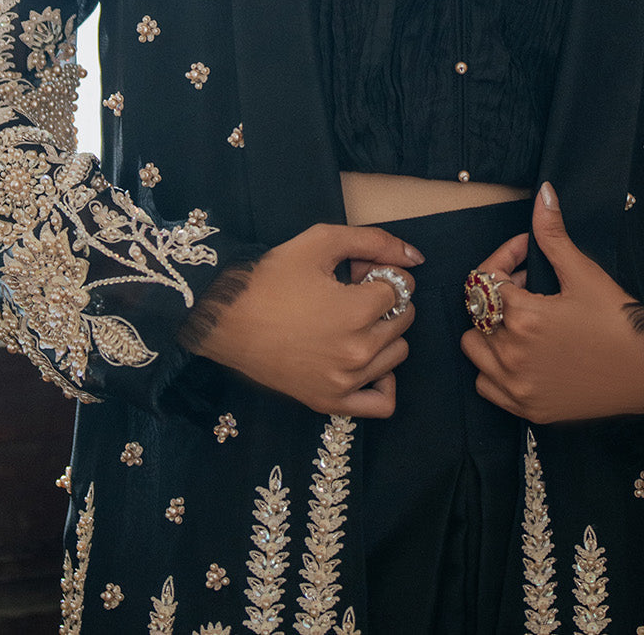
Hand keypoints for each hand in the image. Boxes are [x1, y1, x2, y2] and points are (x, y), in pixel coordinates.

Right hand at [179, 223, 422, 417]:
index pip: (400, 288)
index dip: (380, 274)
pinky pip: (382, 402)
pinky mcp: (331, 402)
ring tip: (351, 321)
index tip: (357, 273)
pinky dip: (383, 381)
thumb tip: (416, 257)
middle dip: (384, 301)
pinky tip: (365, 360)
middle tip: (352, 293)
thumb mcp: (321, 241)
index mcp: (358, 311)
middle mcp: (357, 351)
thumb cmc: (272, 277)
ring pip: (397, 353)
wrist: (227, 318)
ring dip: (384, 333)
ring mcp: (345, 381)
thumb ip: (375, 242)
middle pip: (403, 319)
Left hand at [460, 183, 643, 423]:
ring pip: (475, 348)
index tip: (527, 253)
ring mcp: (517, 386)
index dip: (505, 258)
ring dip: (491, 329)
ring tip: (524, 318)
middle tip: (532, 284)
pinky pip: (486, 385)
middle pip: (478, 310)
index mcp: (524, 317)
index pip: (487, 278)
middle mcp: (512, 355)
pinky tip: (523, 352)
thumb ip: (553, 234)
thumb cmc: (620, 321)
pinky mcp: (527, 409)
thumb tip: (543, 192)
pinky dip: (494, 368)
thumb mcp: (584, 272)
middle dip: (500, 291)